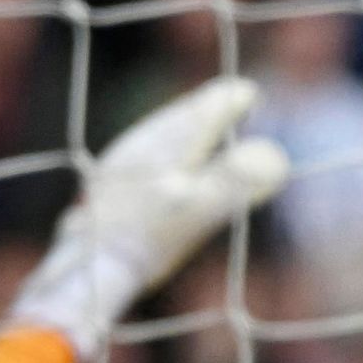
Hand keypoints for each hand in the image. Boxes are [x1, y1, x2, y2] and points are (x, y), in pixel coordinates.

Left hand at [6, 77, 292, 358]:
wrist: (86, 271)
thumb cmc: (145, 238)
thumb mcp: (198, 209)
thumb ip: (234, 180)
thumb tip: (276, 156)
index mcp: (162, 148)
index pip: (202, 116)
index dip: (227, 103)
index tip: (247, 92)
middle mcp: (139, 152)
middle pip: (178, 123)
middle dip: (204, 111)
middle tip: (227, 98)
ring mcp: (121, 174)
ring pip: (157, 142)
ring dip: (181, 133)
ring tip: (196, 127)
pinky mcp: (110, 198)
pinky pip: (145, 163)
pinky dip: (165, 157)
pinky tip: (163, 174)